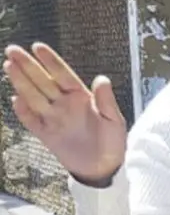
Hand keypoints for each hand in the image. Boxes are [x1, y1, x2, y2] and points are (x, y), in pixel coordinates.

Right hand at [3, 43, 125, 185]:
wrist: (103, 168)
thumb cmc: (112, 142)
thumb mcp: (114, 120)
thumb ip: (106, 101)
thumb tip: (102, 79)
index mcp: (81, 97)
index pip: (63, 75)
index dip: (50, 61)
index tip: (38, 46)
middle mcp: (64, 105)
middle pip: (43, 82)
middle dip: (28, 66)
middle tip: (12, 50)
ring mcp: (54, 119)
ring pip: (34, 97)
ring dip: (22, 82)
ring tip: (9, 66)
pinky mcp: (46, 135)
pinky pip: (32, 121)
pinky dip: (23, 111)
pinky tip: (15, 99)